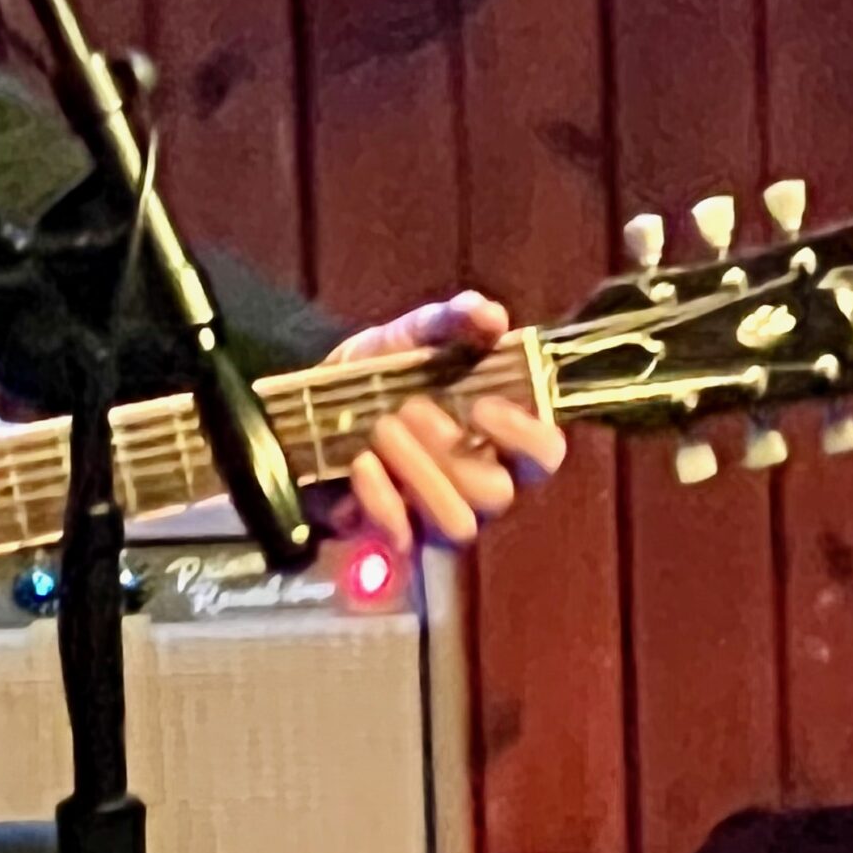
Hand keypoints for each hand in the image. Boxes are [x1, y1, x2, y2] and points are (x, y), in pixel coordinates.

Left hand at [321, 294, 566, 556]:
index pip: (546, 454)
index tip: (482, 405)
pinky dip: (380, 497)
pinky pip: (404, 536)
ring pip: (458, 523)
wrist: (306, 406)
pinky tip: (360, 462)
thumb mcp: (409, 337)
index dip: (526, 436)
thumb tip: (492, 316)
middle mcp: (478, 484)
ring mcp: (436, 516)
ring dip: (417, 473)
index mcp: (497, 437)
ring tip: (381, 430)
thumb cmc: (378, 376)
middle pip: (497, 494)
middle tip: (408, 408)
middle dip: (449, 449)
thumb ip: (451, 322)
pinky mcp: (394, 535)